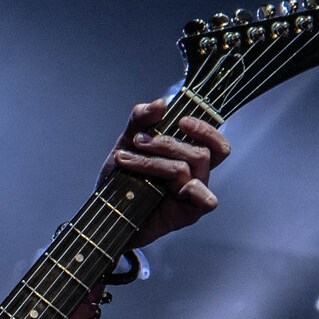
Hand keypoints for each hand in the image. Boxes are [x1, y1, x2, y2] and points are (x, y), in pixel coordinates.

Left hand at [101, 99, 228, 246]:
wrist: (104, 211)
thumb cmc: (120, 179)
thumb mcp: (126, 143)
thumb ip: (140, 120)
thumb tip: (161, 104)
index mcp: (187, 158)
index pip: (214, 142)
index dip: (206, 129)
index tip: (181, 120)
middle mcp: (195, 175)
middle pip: (200, 153)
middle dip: (166, 144)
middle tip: (138, 142)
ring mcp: (192, 195)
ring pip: (187, 170)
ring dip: (154, 162)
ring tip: (125, 160)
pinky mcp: (186, 214)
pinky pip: (206, 201)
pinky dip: (195, 191)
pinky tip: (177, 189)